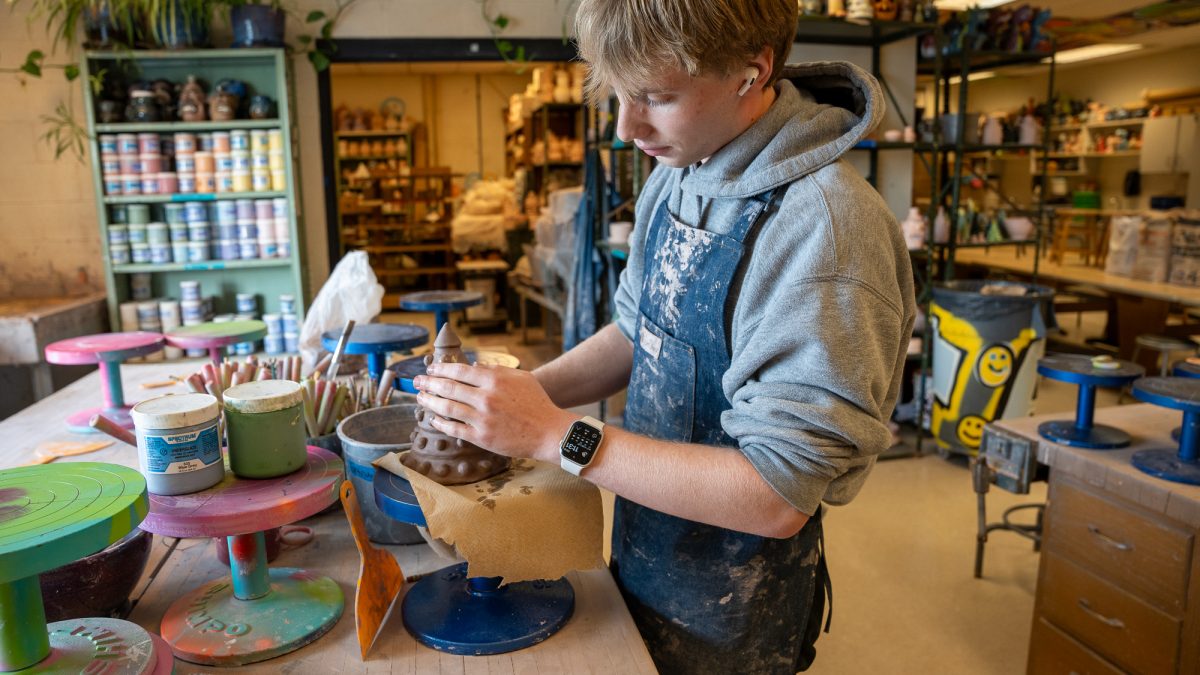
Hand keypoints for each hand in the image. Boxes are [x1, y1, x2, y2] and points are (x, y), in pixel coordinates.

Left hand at [413, 363, 575, 462]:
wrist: (549, 432)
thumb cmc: (537, 403)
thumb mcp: (521, 377)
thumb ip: (496, 370)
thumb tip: (473, 366)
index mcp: (494, 380)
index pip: (459, 370)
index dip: (441, 368)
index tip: (431, 369)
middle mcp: (485, 398)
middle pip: (448, 388)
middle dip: (429, 383)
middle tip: (417, 381)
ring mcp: (482, 419)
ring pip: (447, 408)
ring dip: (430, 401)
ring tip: (420, 398)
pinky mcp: (482, 437)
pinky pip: (455, 429)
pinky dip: (441, 423)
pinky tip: (434, 419)